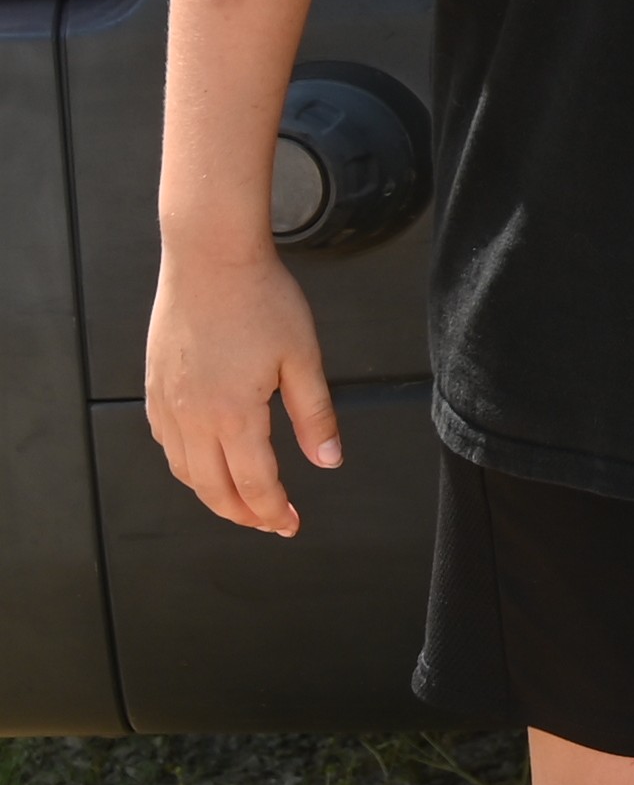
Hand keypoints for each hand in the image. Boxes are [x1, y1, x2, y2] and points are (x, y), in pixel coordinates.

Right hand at [144, 240, 336, 537]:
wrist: (209, 259)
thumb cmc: (260, 299)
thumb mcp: (303, 357)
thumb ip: (315, 415)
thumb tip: (328, 460)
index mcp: (233, 416)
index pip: (254, 485)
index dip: (273, 512)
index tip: (291, 524)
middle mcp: (191, 419)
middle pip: (213, 489)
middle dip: (244, 514)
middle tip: (269, 523)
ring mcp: (166, 406)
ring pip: (185, 472)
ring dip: (213, 495)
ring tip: (242, 503)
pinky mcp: (153, 390)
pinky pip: (167, 446)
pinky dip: (187, 467)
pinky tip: (206, 464)